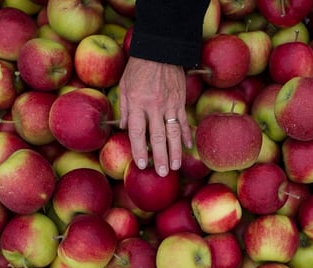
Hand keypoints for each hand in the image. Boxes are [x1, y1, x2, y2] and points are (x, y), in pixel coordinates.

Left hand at [119, 56, 192, 176]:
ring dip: (175, 151)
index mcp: (137, 103)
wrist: (160, 50)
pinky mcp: (180, 101)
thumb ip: (125, 108)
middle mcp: (154, 106)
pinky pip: (183, 121)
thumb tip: (126, 128)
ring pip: (173, 133)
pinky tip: (187, 147)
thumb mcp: (125, 85)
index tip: (142, 164)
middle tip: (161, 173)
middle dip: (160, 157)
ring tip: (175, 166)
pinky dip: (185, 135)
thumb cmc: (139, 68)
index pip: (138, 132)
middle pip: (158, 137)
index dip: (139, 150)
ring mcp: (169, 104)